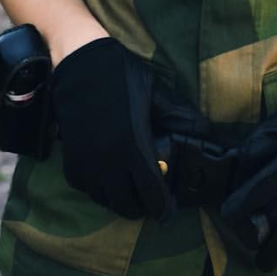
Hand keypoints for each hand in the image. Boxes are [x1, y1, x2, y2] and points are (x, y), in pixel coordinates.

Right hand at [51, 37, 168, 219]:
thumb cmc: (121, 75)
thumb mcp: (155, 91)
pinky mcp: (71, 162)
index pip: (152, 194)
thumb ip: (179, 116)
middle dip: (143, 206)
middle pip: (128, 205)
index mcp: (134, 145)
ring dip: (121, 200)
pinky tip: (110, 178)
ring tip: (131, 188)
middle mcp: (109, 161)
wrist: (80, 62)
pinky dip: (100, 190)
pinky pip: (87, 190)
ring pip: (106, 201)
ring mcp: (87, 164)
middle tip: (151, 198)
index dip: (163, 209)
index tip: (169, 213)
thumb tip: (205, 133)